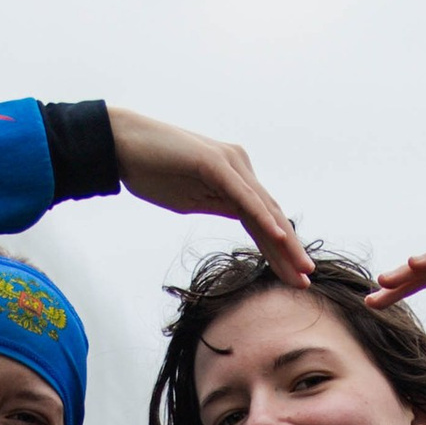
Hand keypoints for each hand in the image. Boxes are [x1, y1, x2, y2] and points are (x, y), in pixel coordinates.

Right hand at [106, 110, 311, 283]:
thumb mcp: (190, 199)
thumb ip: (217, 206)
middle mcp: (239, 168)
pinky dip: (262, 217)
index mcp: (234, 178)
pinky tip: (278, 237)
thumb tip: (238, 218)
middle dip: (289, 251)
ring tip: (300, 268)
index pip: (262, 220)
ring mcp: (229, 163)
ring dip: (284, 241)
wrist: (120, 143)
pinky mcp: (215, 163)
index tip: (292, 277)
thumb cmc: (151, 170)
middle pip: (270, 216)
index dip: (279, 250)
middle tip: (305, 280)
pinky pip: (243, 196)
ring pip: (263, 209)